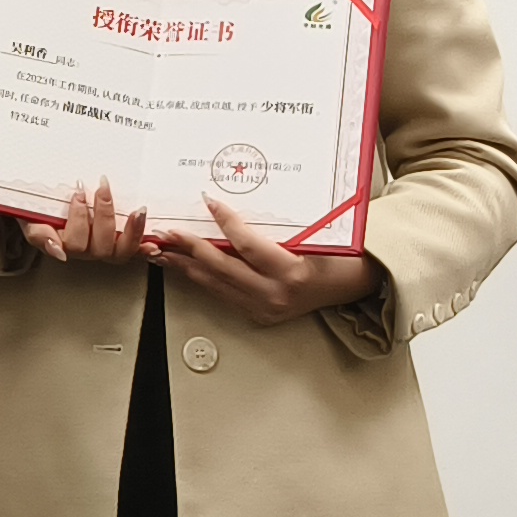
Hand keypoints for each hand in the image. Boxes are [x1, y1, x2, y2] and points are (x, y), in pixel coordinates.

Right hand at [30, 184, 147, 264]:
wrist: (45, 203)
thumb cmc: (39, 211)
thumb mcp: (31, 220)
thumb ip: (39, 235)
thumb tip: (58, 251)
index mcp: (66, 246)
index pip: (75, 243)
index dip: (79, 219)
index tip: (77, 193)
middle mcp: (87, 251)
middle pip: (101, 246)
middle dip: (104, 214)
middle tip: (102, 189)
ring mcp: (106, 248)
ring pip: (121, 250)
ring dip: (132, 231)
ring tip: (137, 211)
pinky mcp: (121, 243)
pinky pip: (135, 251)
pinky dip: (145, 248)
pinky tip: (154, 243)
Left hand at [147, 198, 379, 327]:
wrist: (355, 286)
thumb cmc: (340, 254)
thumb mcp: (315, 235)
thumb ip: (277, 227)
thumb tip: (236, 206)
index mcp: (291, 273)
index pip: (247, 245)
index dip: (226, 222)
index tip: (208, 200)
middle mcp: (275, 295)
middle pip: (222, 268)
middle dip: (189, 248)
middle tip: (165, 231)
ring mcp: (265, 309)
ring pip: (216, 284)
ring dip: (186, 266)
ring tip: (161, 250)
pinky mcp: (259, 316)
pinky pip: (223, 294)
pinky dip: (202, 278)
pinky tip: (184, 266)